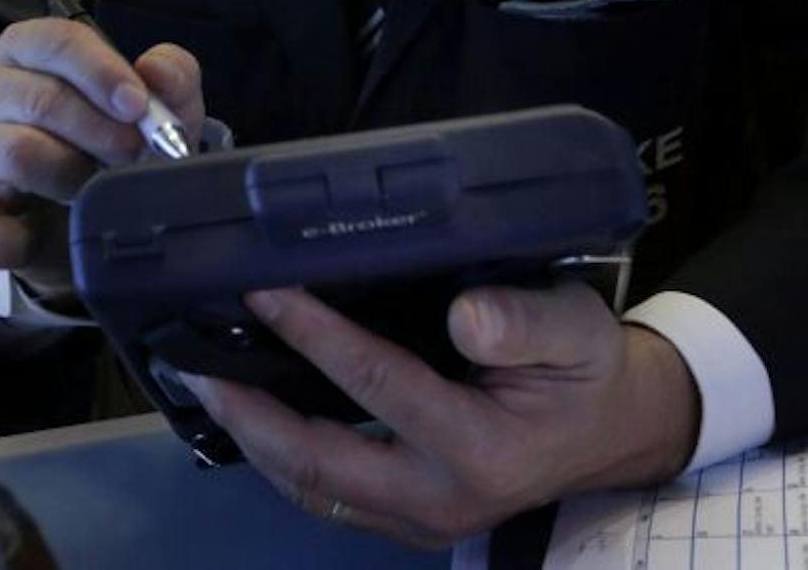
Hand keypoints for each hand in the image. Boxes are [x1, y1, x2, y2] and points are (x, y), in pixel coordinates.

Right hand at [0, 18, 202, 289]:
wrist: (94, 215)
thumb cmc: (116, 144)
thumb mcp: (155, 110)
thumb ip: (170, 78)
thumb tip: (156, 69)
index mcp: (27, 52)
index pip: (55, 41)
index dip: (100, 71)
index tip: (137, 105)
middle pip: (39, 98)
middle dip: (99, 129)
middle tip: (136, 155)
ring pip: (17, 152)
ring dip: (73, 175)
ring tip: (101, 190)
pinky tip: (28, 239)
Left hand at [180, 283, 698, 546]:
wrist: (615, 431)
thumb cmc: (591, 371)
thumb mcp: (577, 329)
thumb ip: (524, 322)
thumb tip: (466, 316)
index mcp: (478, 447)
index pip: (375, 385)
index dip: (312, 334)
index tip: (260, 287)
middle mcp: (439, 497)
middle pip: (318, 460)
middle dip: (248, 411)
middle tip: (192, 358)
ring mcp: (419, 520)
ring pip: (311, 488)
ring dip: (252, 437)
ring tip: (202, 381)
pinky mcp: (405, 520)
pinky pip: (327, 494)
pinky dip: (279, 454)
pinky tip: (250, 413)